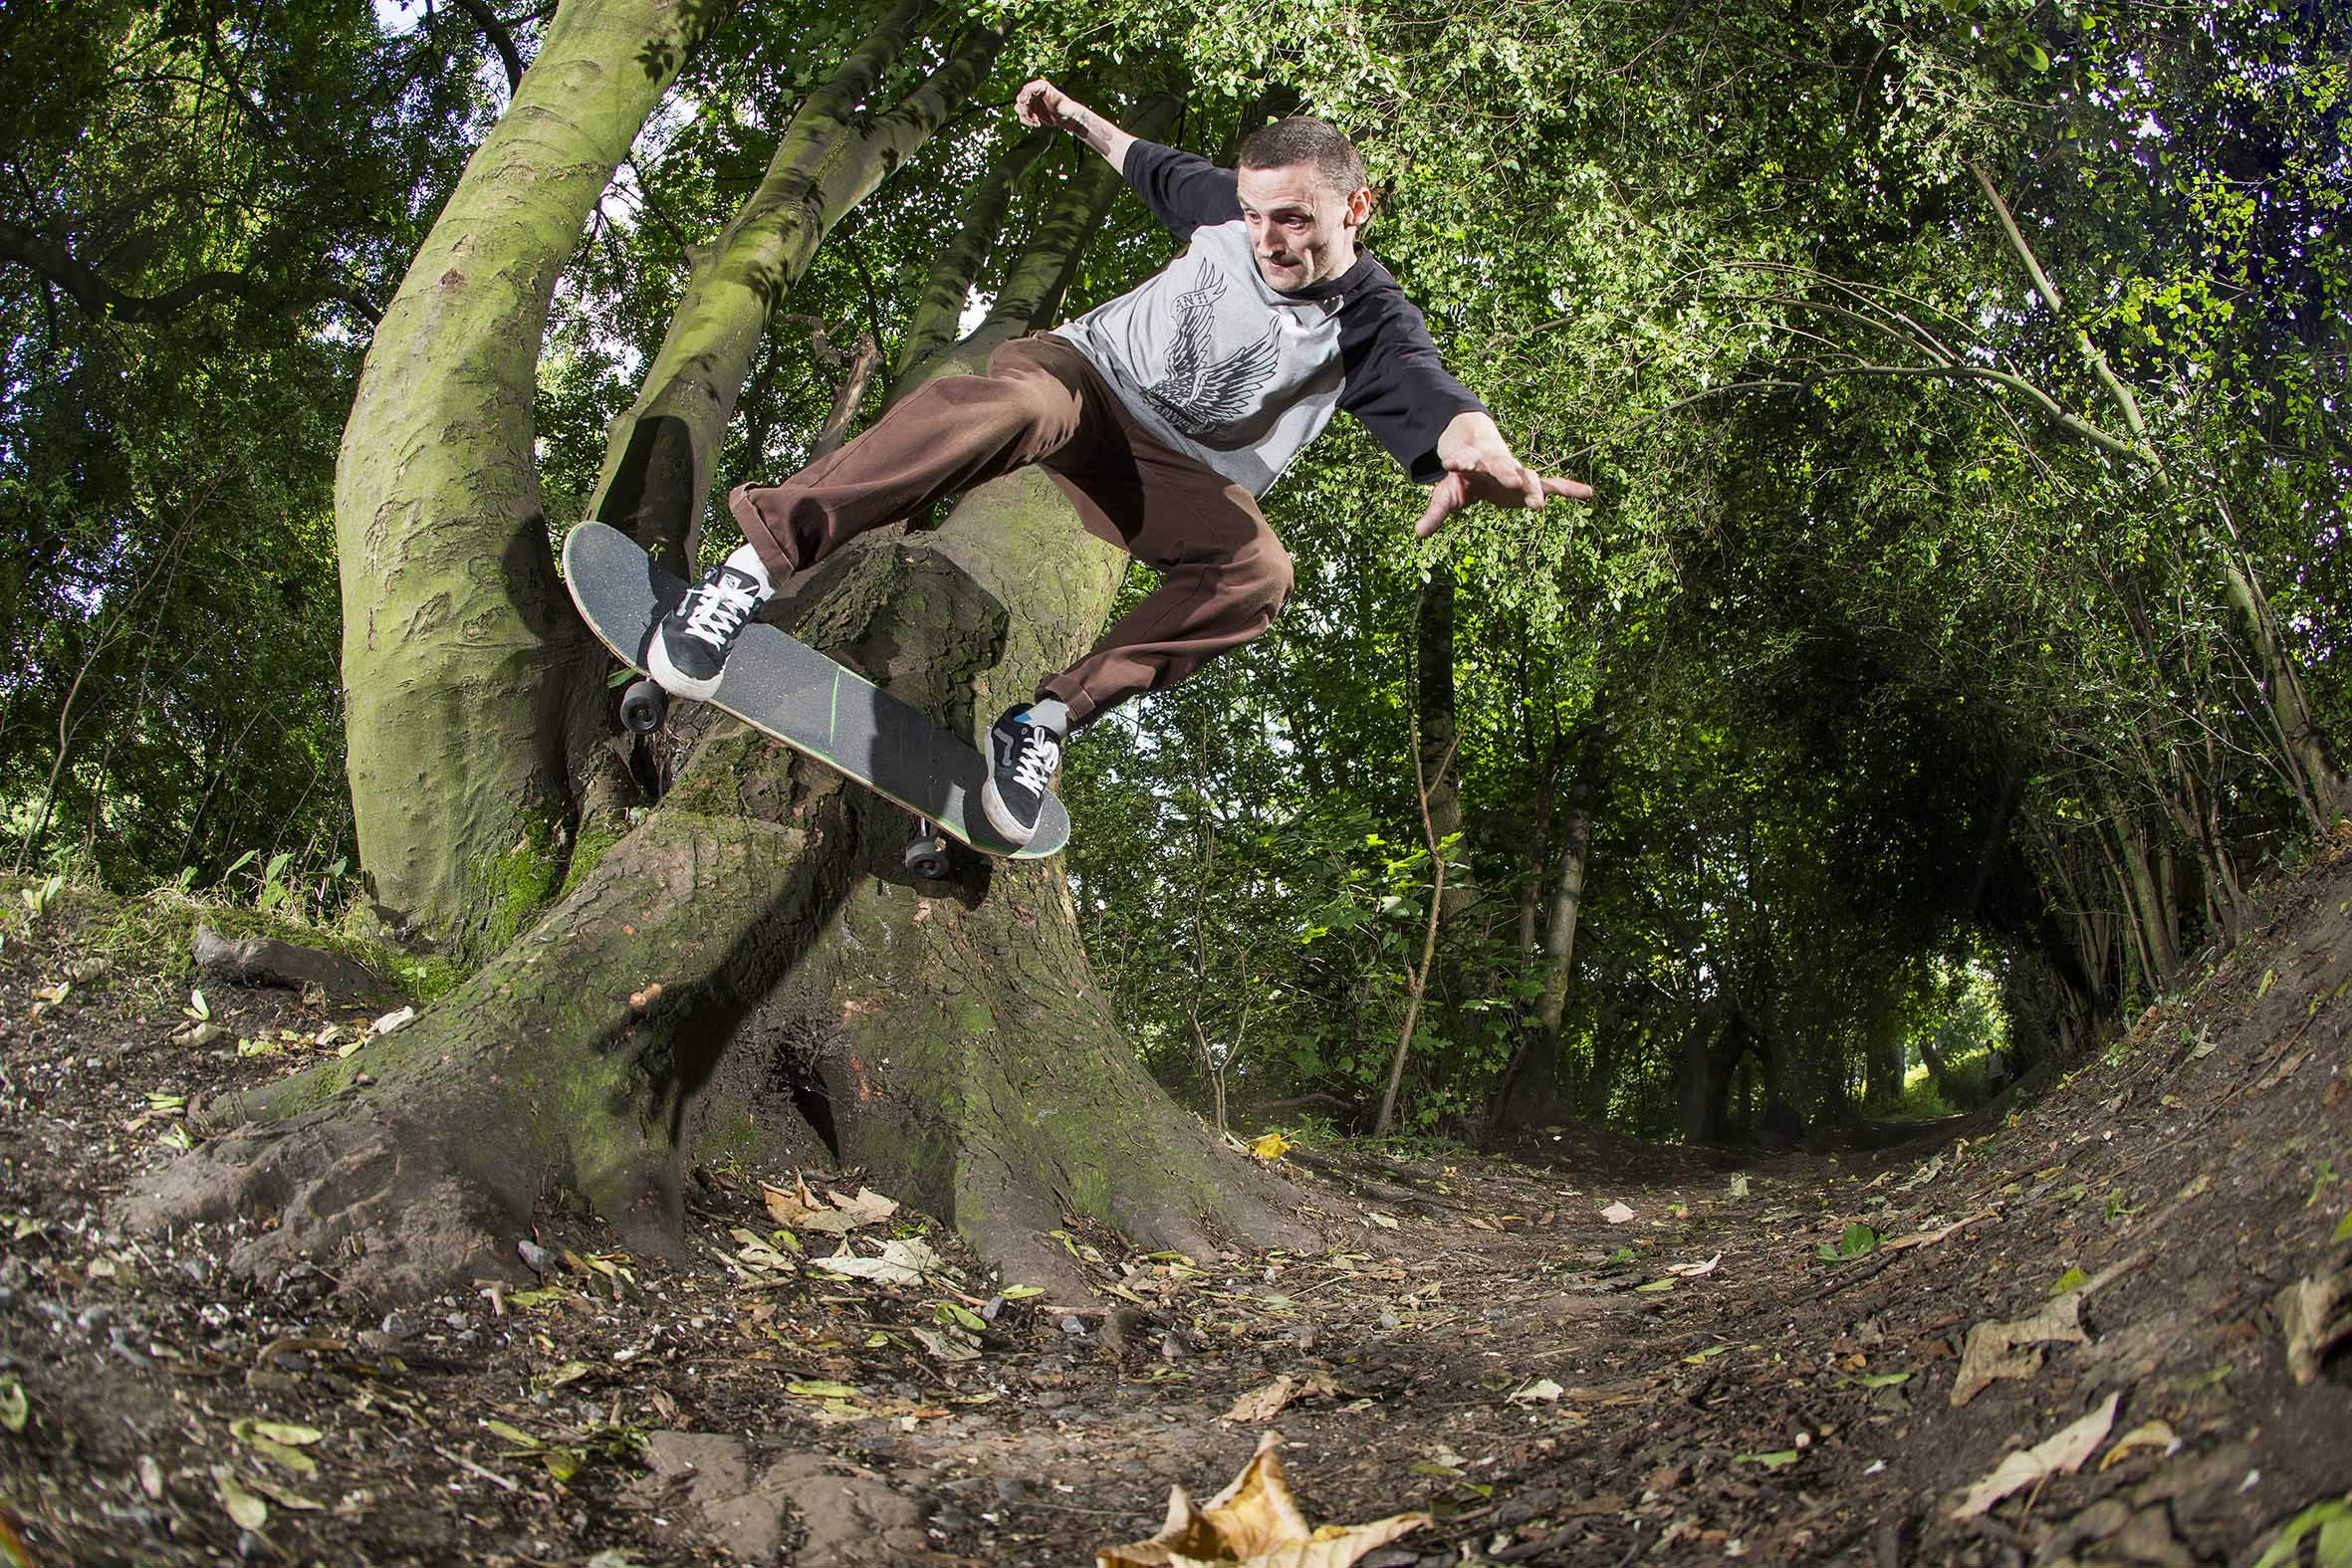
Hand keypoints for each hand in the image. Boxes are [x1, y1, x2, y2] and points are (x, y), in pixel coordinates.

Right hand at [1015, 78, 1078, 129]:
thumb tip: (1058, 107)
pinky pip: (1022, 116)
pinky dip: (1027, 121)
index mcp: (1042, 86)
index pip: (1029, 87)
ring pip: (1019, 108)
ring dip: (1025, 117)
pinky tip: (1037, 124)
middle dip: (1023, 109)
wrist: (1066, 118)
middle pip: (1021, 98)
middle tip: (1031, 117)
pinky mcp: (1030, 111)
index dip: (1024, 93)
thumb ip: (1061, 105)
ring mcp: (1031, 102)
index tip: (1023, 101)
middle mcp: (1034, 92)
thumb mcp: (1066, 106)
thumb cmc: (1068, 109)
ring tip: (1036, 122)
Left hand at [1414, 411, 1592, 536]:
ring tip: (1538, 504)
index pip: (1464, 460)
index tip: (1451, 461)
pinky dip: (1570, 489)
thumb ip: (1435, 512)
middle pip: (1502, 466)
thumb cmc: (1463, 477)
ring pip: (1527, 477)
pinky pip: (1553, 485)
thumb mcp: (1446, 494)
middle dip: (1507, 472)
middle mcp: (1497, 464)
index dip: (1459, 460)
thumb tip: (1418, 534)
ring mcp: (1516, 472)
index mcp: (1472, 462)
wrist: (1482, 454)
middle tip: (1512, 479)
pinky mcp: (1530, 483)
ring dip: (1533, 489)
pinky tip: (1589, 494)